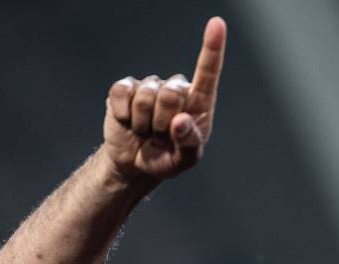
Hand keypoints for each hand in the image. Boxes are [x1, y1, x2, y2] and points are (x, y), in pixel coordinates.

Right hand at [101, 17, 225, 181]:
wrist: (135, 164)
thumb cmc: (167, 158)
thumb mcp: (184, 160)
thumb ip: (189, 143)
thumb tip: (181, 120)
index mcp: (198, 102)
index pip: (208, 73)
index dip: (212, 48)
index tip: (217, 24)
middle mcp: (175, 88)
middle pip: (171, 93)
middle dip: (162, 122)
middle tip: (160, 135)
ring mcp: (149, 86)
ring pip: (145, 96)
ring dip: (143, 123)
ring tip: (145, 131)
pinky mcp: (124, 89)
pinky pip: (121, 93)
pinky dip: (123, 114)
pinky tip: (127, 122)